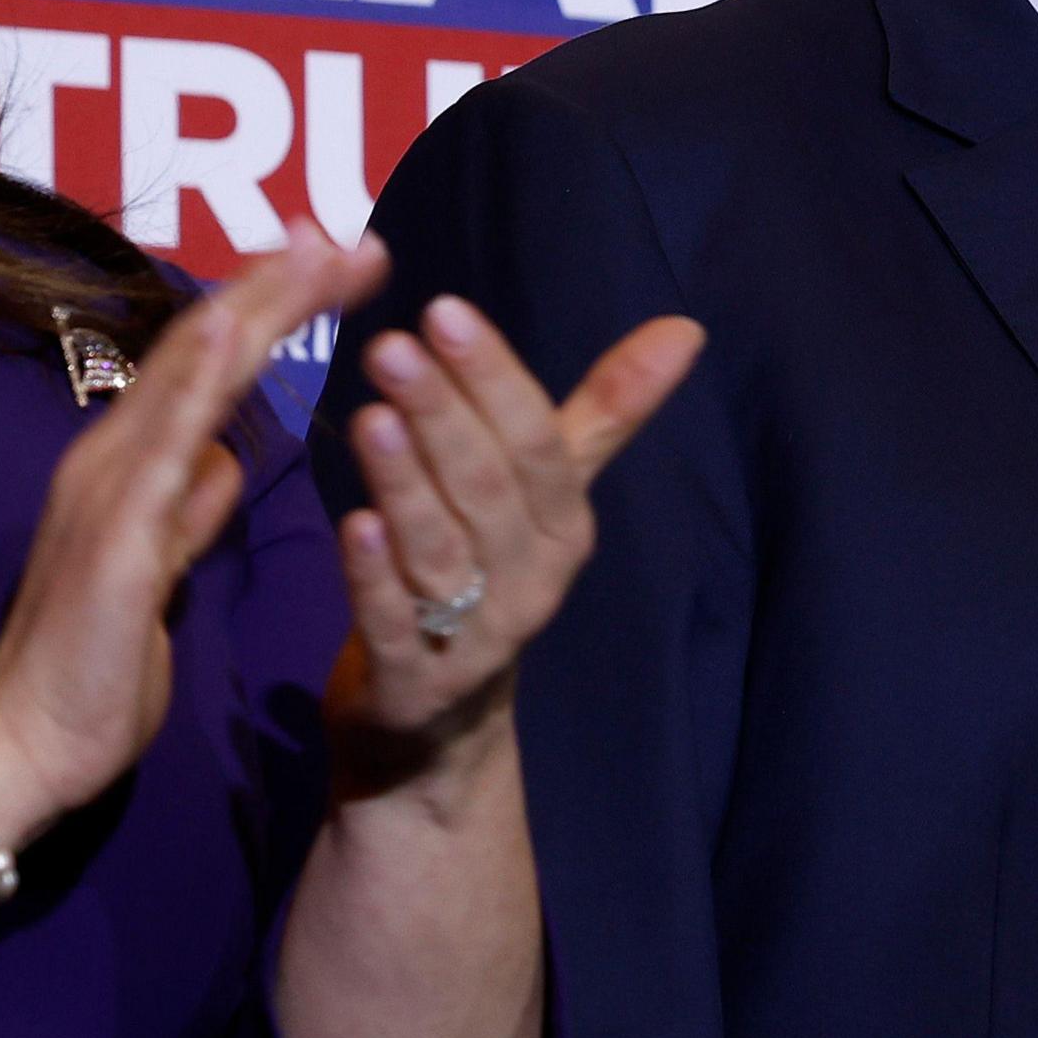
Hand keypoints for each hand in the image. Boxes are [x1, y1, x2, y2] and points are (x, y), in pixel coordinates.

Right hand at [0, 224, 387, 830]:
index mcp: (131, 464)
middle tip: (349, 232)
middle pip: (204, 343)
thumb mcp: (159, 571)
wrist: (26, 745)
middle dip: (279, 283)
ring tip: (313, 250)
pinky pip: (160, 443)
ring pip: (186, 371)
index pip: (209, 363)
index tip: (335, 257)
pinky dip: (196, 381)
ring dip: (252, 304)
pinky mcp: (114, 533)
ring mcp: (109, 486)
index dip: (270, 304)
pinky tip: (233, 333)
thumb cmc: (94, 667)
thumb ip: (188, 511)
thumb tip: (225, 462)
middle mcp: (114, 455)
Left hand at [328, 295, 705, 793]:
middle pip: (488, 490)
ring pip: (441, 552)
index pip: (536, 443)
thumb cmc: (487, 577)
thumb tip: (686, 329)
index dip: (494, 378)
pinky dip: (375, 579)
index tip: (445, 310)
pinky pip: (397, 628)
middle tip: (392, 348)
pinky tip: (351, 525)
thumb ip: (605, 412)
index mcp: (564, 527)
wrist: (437, 727)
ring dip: (406, 485)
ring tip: (370, 418)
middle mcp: (530, 582)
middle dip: (441, 415)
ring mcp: (475, 639)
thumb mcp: (549, 496)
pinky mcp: (414, 685)